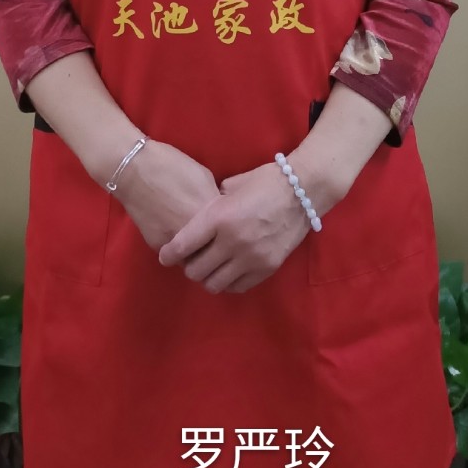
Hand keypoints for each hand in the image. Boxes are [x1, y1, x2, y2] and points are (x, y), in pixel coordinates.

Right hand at [110, 138, 220, 252]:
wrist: (134, 169)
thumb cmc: (171, 165)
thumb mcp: (204, 176)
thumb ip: (213, 199)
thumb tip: (218, 212)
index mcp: (210, 213)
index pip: (229, 235)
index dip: (228, 232)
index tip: (228, 230)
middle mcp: (195, 233)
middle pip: (213, 251)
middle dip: (215, 248)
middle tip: (213, 240)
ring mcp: (176, 242)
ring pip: (194, 258)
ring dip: (197, 253)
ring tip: (196, 242)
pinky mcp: (158, 246)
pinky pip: (175, 255)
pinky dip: (179, 250)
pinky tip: (177, 235)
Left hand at [157, 162, 309, 294]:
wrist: (302, 191)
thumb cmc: (264, 181)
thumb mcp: (231, 186)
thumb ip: (212, 204)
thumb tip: (198, 217)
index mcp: (220, 218)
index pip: (182, 246)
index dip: (168, 254)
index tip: (164, 256)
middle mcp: (232, 242)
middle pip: (196, 270)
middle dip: (188, 266)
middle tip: (190, 260)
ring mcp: (251, 258)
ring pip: (215, 284)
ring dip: (207, 277)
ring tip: (209, 267)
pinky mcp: (266, 268)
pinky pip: (237, 287)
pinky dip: (228, 282)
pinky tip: (228, 271)